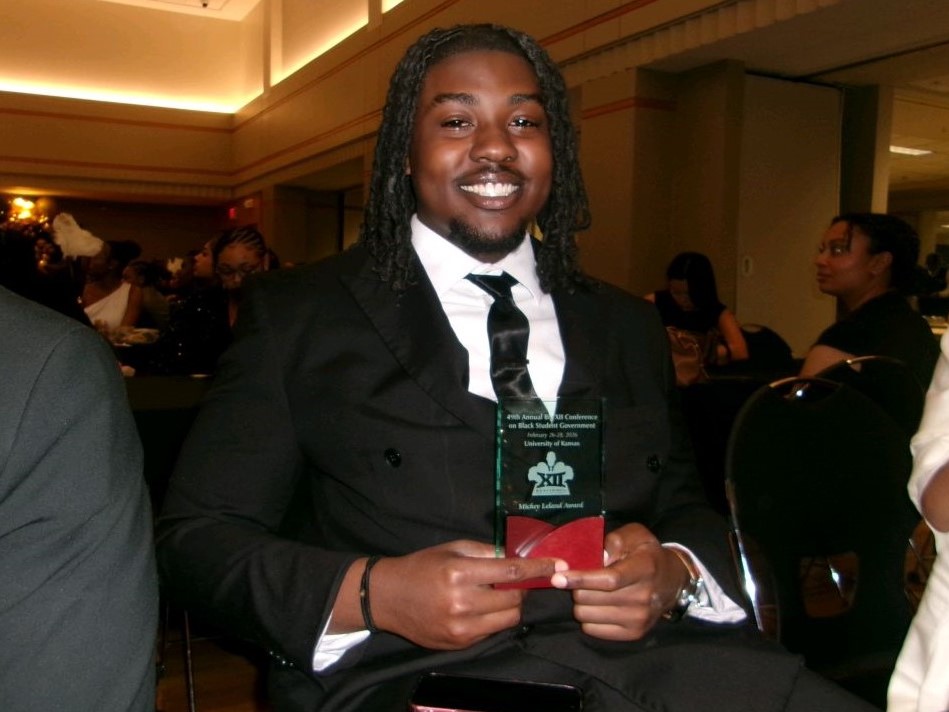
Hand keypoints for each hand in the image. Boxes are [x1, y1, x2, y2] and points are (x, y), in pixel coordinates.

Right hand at [370, 540, 564, 649]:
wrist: (387, 598)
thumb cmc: (421, 567)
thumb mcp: (452, 549)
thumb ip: (486, 552)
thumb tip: (517, 556)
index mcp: (460, 573)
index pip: (511, 572)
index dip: (538, 569)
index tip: (558, 565)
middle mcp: (462, 602)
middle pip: (514, 599)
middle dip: (522, 589)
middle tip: (517, 580)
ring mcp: (461, 628)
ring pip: (508, 619)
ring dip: (511, 606)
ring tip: (499, 594)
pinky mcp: (459, 643)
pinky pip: (491, 631)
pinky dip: (494, 619)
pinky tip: (480, 608)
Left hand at [549, 523, 688, 640]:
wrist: (673, 581)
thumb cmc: (647, 554)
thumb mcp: (635, 535)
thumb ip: (614, 541)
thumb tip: (597, 558)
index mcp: (644, 568)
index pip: (608, 579)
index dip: (581, 579)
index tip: (557, 578)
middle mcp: (644, 596)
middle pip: (592, 598)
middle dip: (577, 588)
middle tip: (581, 580)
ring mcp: (639, 618)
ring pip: (587, 616)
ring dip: (581, 603)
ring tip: (591, 592)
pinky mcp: (633, 633)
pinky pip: (593, 630)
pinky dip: (588, 618)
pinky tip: (598, 606)